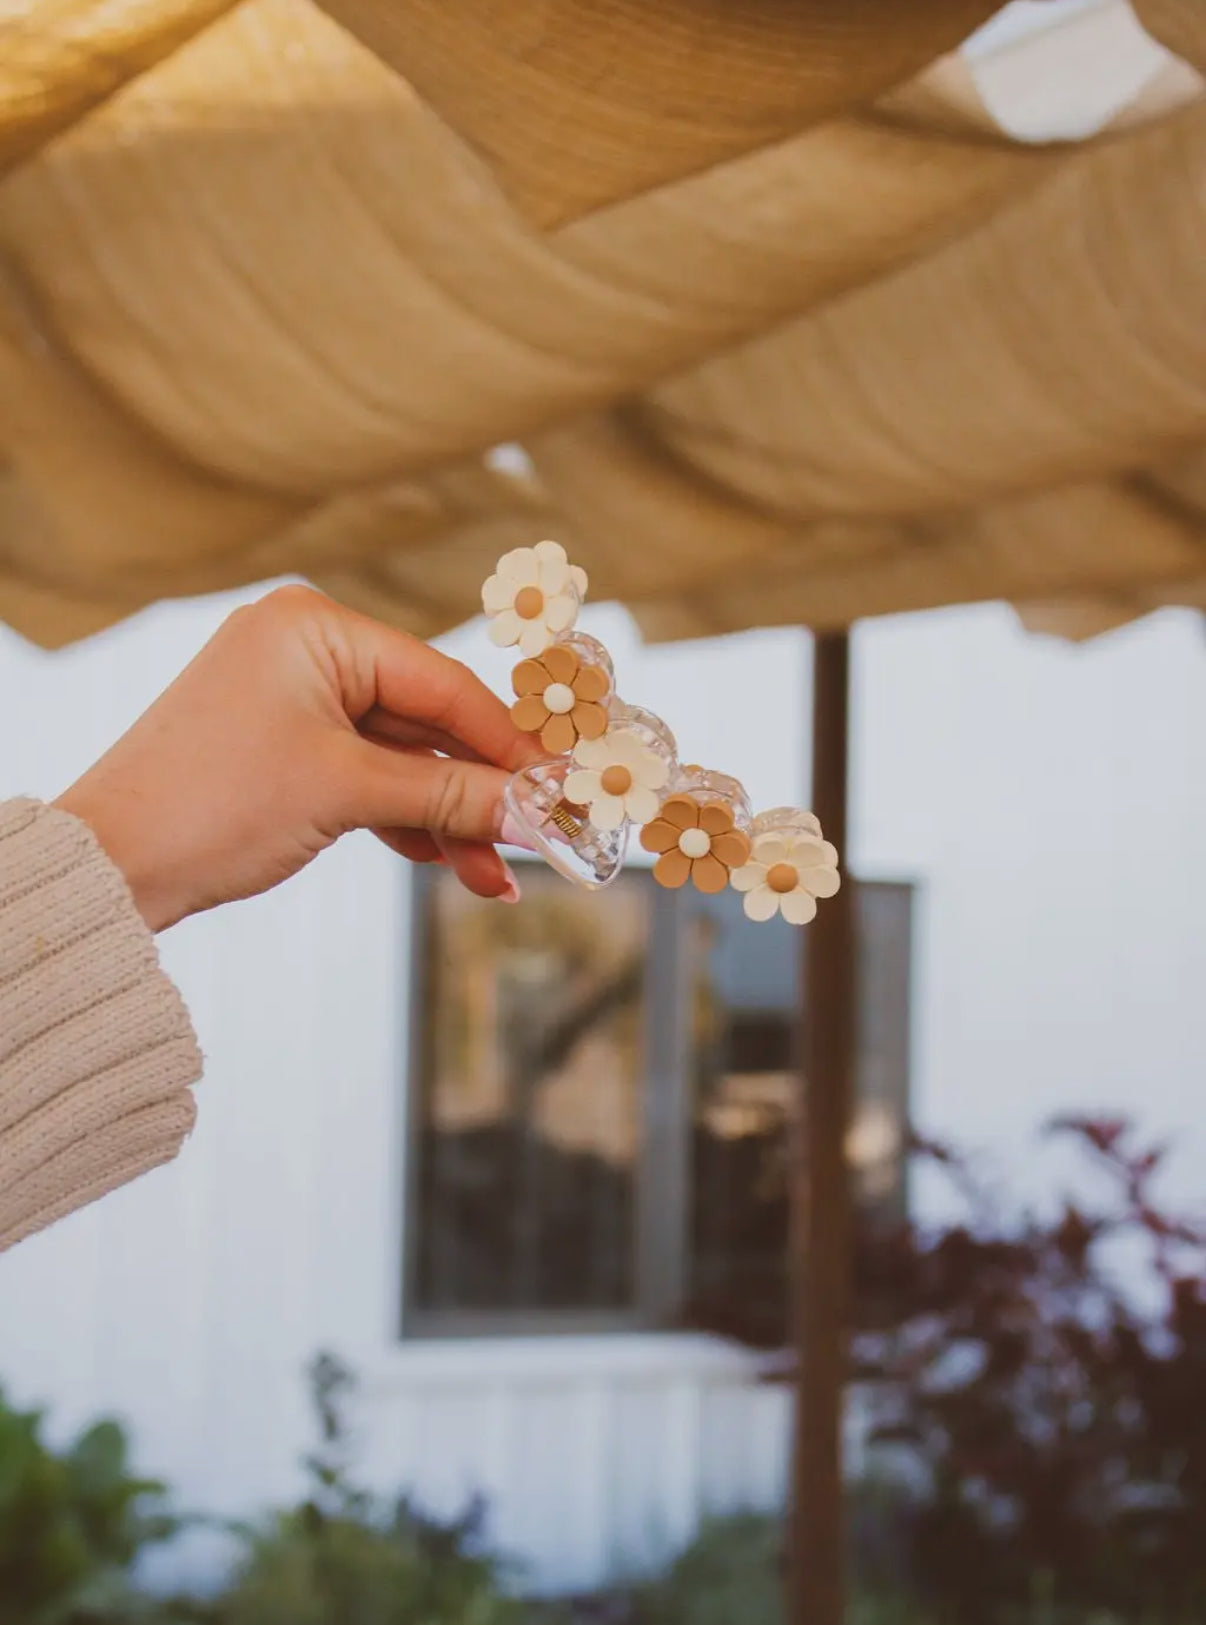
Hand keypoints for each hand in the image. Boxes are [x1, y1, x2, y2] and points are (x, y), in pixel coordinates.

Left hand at [55, 585, 541, 931]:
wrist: (111, 866)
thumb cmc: (211, 806)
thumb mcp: (346, 795)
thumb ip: (451, 797)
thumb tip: (538, 810)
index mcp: (316, 627)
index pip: (441, 682)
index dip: (508, 742)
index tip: (563, 785)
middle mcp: (307, 650)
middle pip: (427, 723)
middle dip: (481, 791)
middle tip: (542, 836)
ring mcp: (295, 701)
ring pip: (401, 760)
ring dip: (448, 819)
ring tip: (497, 878)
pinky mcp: (285, 749)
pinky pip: (367, 778)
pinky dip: (405, 821)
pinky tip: (451, 864)